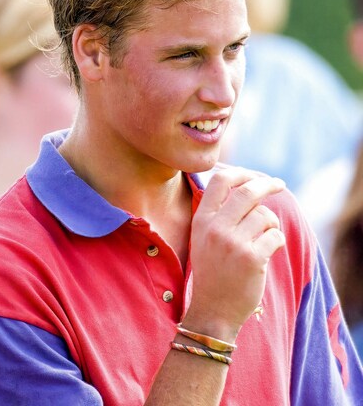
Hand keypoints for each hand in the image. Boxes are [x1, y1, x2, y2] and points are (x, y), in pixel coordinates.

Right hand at [184, 168, 285, 341]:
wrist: (213, 309)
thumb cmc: (213, 271)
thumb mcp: (203, 238)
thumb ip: (218, 214)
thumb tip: (245, 186)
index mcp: (202, 220)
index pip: (220, 181)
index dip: (241, 173)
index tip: (254, 176)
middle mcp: (215, 228)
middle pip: (247, 192)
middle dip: (268, 185)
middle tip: (279, 184)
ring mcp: (233, 242)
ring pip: (265, 215)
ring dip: (271, 224)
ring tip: (266, 236)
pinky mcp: (251, 258)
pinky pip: (275, 236)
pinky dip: (276, 242)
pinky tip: (267, 252)